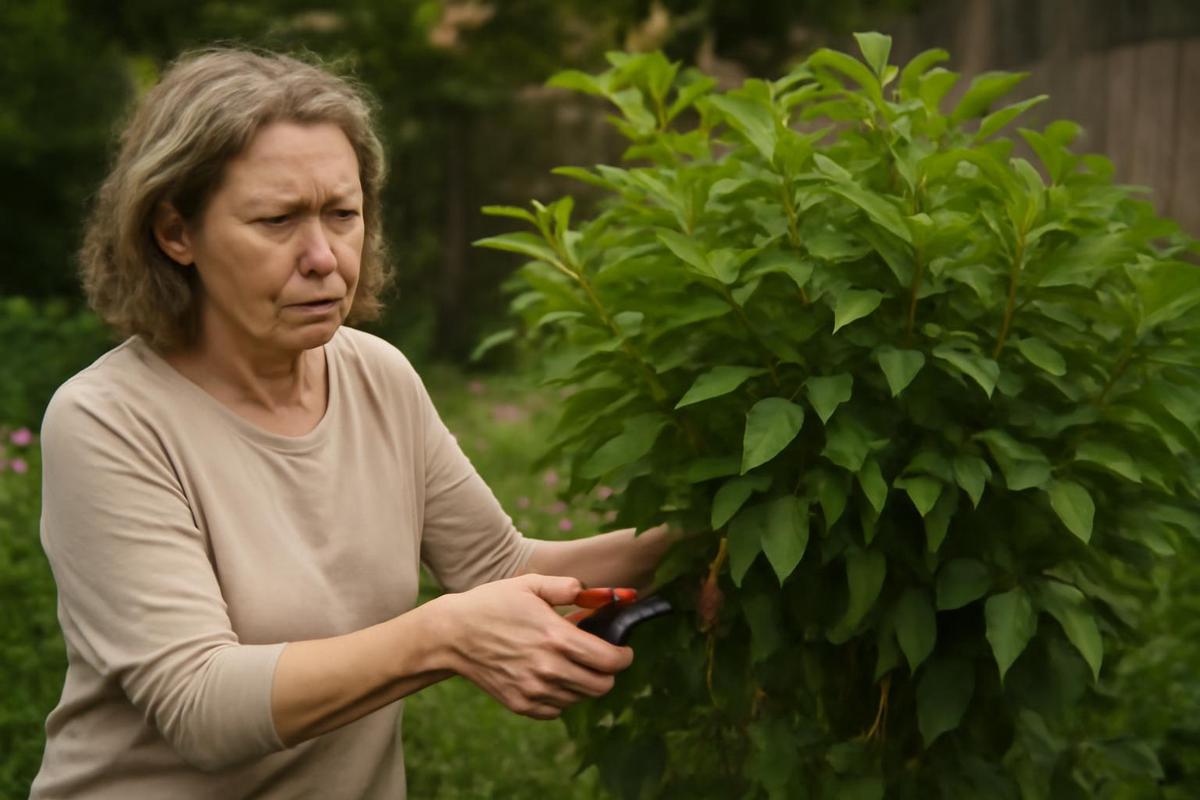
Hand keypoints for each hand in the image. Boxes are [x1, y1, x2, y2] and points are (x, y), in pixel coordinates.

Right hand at [433, 574, 633, 718]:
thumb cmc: (493, 604)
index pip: (610, 661)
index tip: (623, 650)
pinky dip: (562, 697)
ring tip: (573, 664)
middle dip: (609, 673)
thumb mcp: (530, 585)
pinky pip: (557, 710)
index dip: (624, 656)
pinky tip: (552, 677)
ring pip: (581, 698)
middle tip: (601, 659)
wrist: (453, 635)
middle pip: (602, 686)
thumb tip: (594, 592)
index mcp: (556, 638)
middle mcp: (549, 669)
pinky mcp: (521, 705)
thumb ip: (566, 587)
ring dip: (584, 683)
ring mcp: (534, 690)